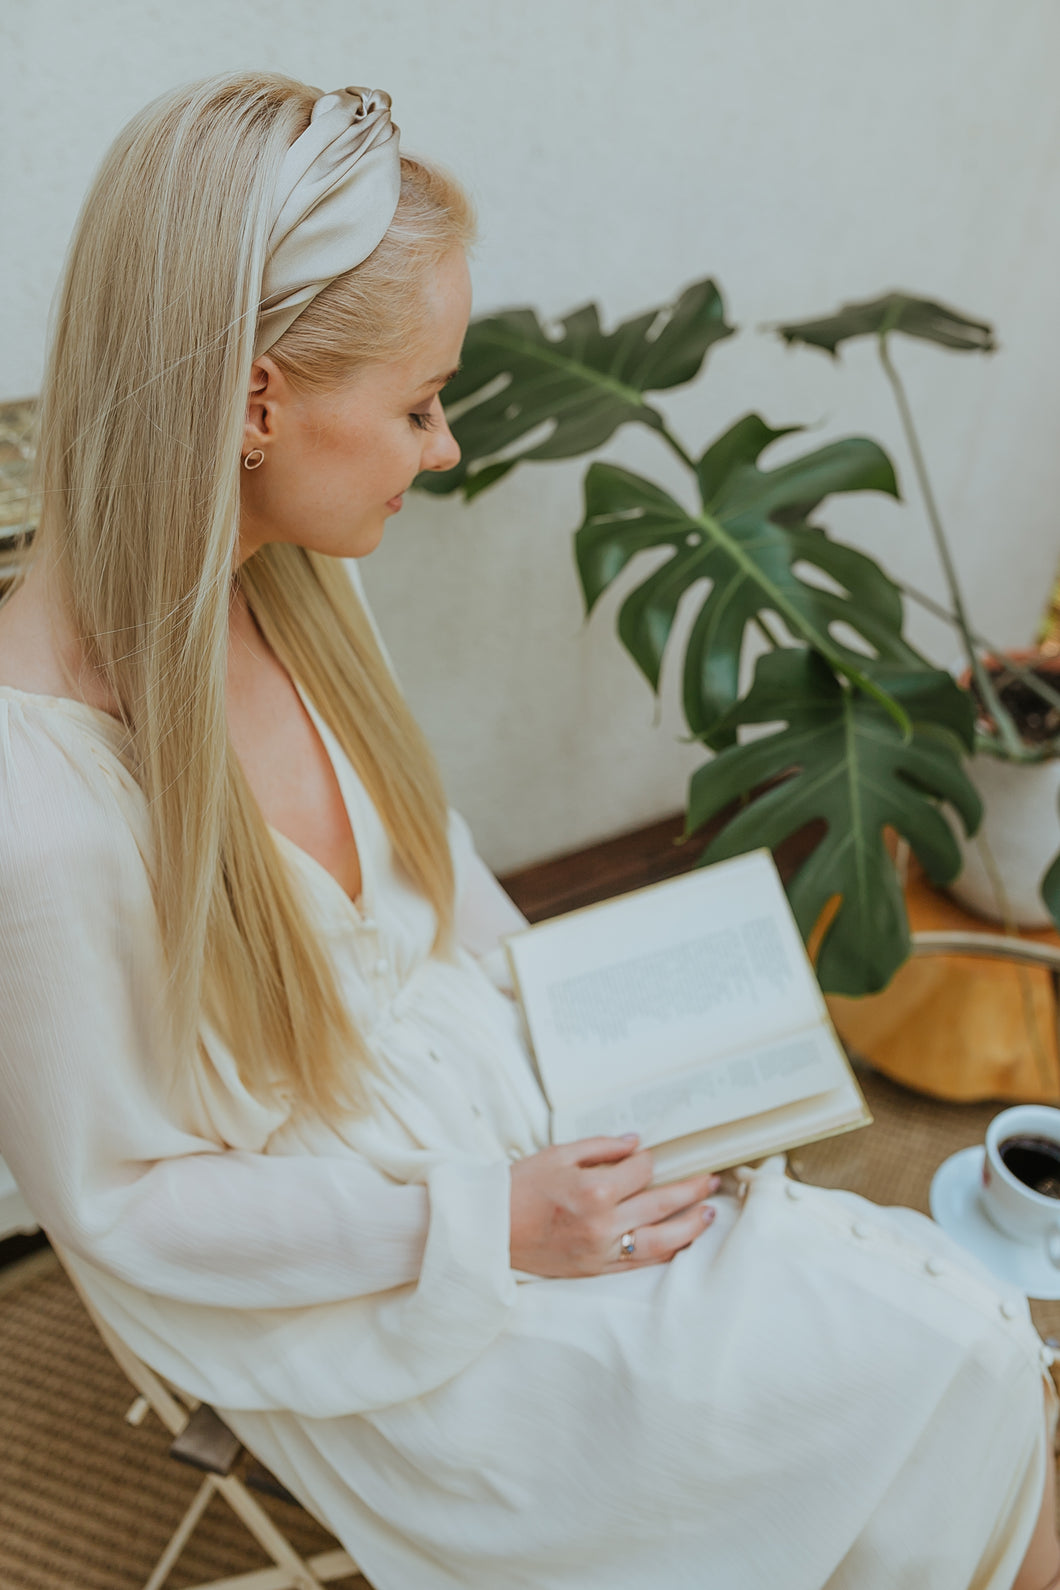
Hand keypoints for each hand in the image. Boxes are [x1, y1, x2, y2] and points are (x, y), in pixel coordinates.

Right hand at [509, 1134, 719, 1277]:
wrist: (492, 1230)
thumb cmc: (520, 1187)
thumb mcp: (558, 1154)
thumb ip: (600, 1147)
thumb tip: (635, 1142)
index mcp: (594, 1191)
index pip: (641, 1171)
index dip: (650, 1160)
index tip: (652, 1156)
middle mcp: (604, 1224)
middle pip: (661, 1204)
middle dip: (690, 1190)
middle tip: (711, 1179)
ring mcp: (602, 1251)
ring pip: (661, 1240)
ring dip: (690, 1226)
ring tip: (709, 1214)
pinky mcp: (597, 1270)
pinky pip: (641, 1264)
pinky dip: (665, 1253)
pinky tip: (681, 1242)